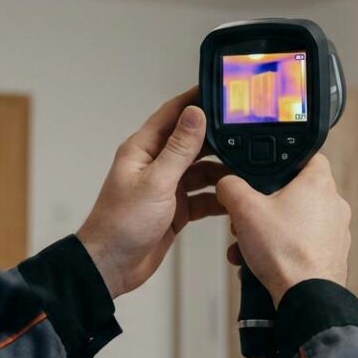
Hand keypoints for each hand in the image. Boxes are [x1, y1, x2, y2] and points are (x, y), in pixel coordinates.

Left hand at [77, 87, 228, 297]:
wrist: (112, 267)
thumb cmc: (121, 224)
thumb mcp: (156, 182)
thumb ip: (179, 149)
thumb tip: (195, 114)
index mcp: (143, 150)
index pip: (172, 114)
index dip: (195, 100)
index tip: (220, 91)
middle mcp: (155, 164)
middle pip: (192, 141)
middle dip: (217, 137)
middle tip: (244, 131)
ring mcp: (166, 187)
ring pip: (201, 170)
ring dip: (221, 170)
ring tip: (245, 168)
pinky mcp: (176, 209)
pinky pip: (203, 196)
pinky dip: (218, 197)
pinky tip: (234, 197)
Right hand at [216, 155, 351, 305]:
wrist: (305, 297)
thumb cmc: (284, 251)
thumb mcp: (245, 210)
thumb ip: (231, 188)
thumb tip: (227, 184)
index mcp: (319, 183)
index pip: (308, 155)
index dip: (285, 160)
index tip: (268, 171)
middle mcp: (334, 204)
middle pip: (296, 193)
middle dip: (266, 207)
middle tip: (248, 219)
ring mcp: (336, 232)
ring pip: (296, 222)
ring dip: (269, 232)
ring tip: (248, 248)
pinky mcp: (332, 255)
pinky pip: (302, 245)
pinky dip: (282, 250)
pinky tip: (260, 264)